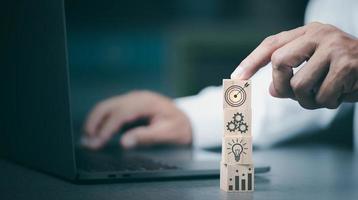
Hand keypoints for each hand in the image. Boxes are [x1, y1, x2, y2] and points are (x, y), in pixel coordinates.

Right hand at [82, 91, 191, 148]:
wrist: (187, 119)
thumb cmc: (178, 126)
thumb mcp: (167, 133)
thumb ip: (146, 137)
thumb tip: (124, 142)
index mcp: (146, 102)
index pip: (120, 113)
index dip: (106, 127)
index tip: (98, 141)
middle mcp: (136, 97)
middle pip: (107, 106)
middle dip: (94, 123)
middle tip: (87, 141)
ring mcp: (132, 99)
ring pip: (106, 106)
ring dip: (94, 121)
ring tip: (88, 138)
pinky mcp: (129, 104)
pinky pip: (111, 109)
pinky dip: (101, 120)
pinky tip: (97, 132)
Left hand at [231, 22, 357, 108]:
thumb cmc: (344, 70)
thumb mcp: (315, 67)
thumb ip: (291, 75)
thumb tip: (272, 90)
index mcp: (307, 33)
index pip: (272, 44)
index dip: (251, 61)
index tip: (236, 78)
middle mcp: (318, 34)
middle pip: (279, 62)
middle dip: (282, 87)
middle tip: (296, 95)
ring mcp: (334, 47)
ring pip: (298, 85)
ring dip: (308, 101)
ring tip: (325, 95)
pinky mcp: (348, 65)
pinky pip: (322, 96)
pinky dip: (328, 103)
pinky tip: (342, 94)